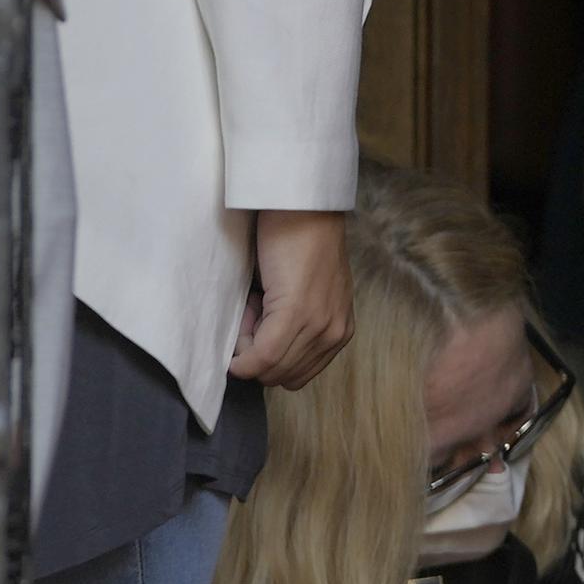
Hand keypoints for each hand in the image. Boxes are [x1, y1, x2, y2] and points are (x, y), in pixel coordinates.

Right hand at [231, 209, 353, 388]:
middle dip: (257, 352)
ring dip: (249, 343)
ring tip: (253, 302)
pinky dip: (244, 346)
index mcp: (339, 332)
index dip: (267, 358)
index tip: (258, 320)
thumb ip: (294, 327)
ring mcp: (320, 326)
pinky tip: (247, 306)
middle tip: (252, 309)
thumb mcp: (305, 295)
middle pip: (283, 376)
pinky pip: (263, 354)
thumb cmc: (296, 243)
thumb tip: (262, 353)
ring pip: (271, 368)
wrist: (302, 206)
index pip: (296, 375)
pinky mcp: (298, 313)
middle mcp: (335, 334)